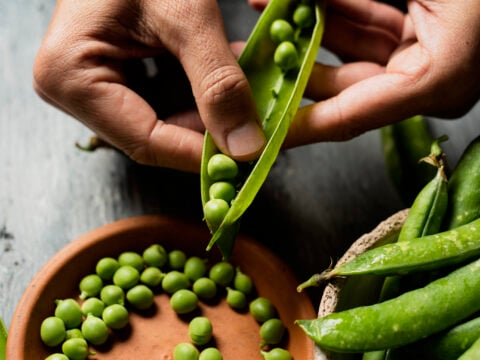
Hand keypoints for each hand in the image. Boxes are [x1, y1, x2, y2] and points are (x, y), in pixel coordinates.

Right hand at [34, 0, 265, 171]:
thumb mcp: (186, 13)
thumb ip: (217, 81)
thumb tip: (246, 147)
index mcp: (70, 77)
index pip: (146, 142)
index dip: (202, 155)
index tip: (251, 157)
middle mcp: (74, 91)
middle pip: (156, 135)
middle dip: (212, 132)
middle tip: (261, 128)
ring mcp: (93, 85)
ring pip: (165, 122)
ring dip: (211, 115)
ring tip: (252, 101)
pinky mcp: (114, 76)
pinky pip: (162, 101)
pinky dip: (200, 96)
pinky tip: (230, 85)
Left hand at [249, 0, 479, 147]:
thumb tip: (277, 0)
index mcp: (437, 79)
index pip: (350, 115)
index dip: (300, 125)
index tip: (261, 132)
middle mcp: (431, 78)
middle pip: (343, 83)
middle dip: (292, 65)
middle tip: (247, 58)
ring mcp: (428, 54)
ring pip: (351, 49)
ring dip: (306, 30)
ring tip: (264, 14)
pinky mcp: (424, 32)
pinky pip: (368, 26)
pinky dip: (333, 12)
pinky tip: (295, 1)